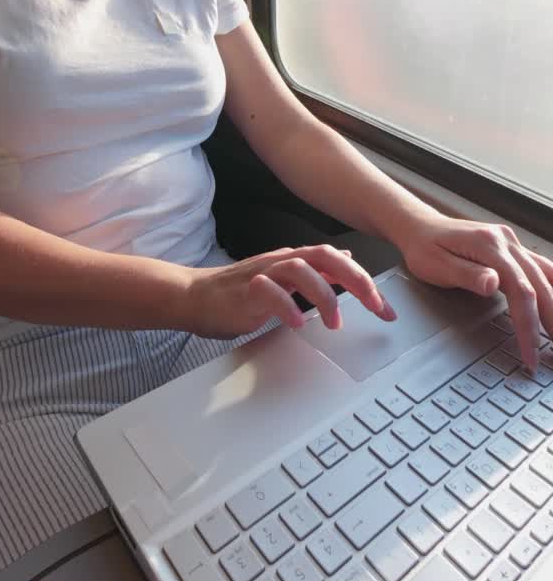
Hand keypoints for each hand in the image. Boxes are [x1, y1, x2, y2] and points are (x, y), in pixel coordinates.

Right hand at [180, 244, 397, 339]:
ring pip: (300, 269)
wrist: (194, 297)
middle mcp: (282, 261)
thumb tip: (346, 259)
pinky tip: (297, 324)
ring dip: (324, 295)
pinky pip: (268, 292)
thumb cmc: (240, 293)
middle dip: (355, 279)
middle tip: (375, 306)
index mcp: (295, 260)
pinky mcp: (244, 291)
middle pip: (325, 256)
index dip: (365, 281)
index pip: (337, 261)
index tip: (386, 309)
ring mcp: (263, 273)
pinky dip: (286, 306)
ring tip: (334, 323)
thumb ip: (316, 271)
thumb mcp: (285, 280)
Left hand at [398, 214, 552, 369]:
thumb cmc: (424, 248)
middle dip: (550, 321)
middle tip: (552, 354)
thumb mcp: (436, 265)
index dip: (528, 324)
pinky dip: (552, 287)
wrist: (420, 227)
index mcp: (488, 245)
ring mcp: (511, 243)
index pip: (521, 290)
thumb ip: (467, 275)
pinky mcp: (512, 248)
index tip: (530, 352)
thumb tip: (493, 284)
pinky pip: (541, 269)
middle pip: (540, 285)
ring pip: (546, 275)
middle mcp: (506, 240)